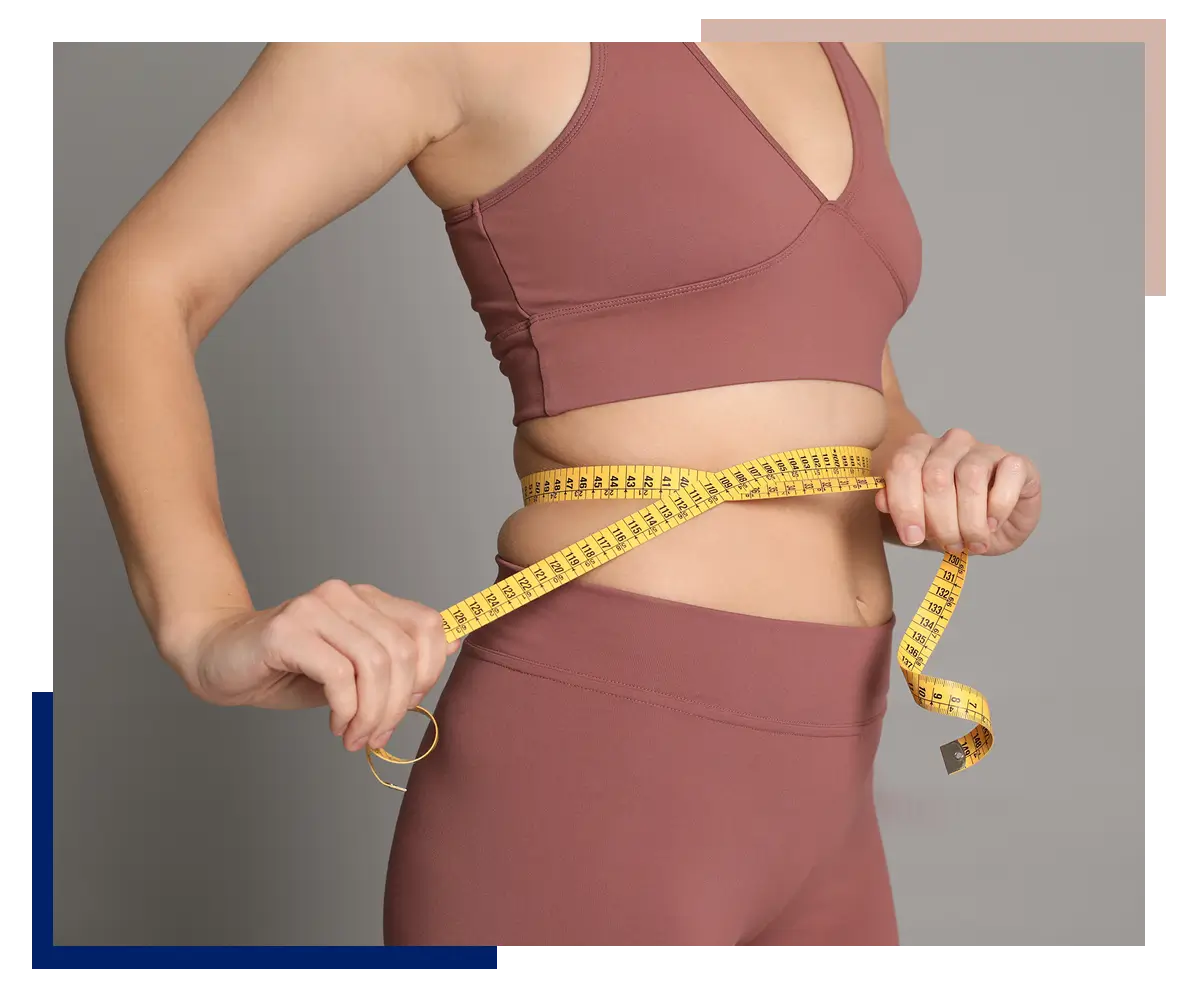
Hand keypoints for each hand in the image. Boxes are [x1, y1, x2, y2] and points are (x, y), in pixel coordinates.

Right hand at [183, 580, 459, 751]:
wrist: (216, 657)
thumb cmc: (287, 668)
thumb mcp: (352, 670)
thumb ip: (395, 660)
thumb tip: (452, 645)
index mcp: (367, 599)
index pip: (427, 626)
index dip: (430, 671)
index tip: (407, 707)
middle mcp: (345, 595)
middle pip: (403, 651)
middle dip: (397, 704)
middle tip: (375, 736)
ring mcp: (315, 608)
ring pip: (375, 663)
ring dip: (372, 713)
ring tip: (355, 736)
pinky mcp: (288, 629)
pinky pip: (339, 674)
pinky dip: (346, 709)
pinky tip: (335, 725)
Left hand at [875, 428, 1041, 556]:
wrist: (990, 530)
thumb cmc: (948, 520)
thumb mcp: (918, 520)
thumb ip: (897, 506)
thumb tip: (881, 499)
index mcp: (920, 449)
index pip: (904, 465)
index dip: (905, 504)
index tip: (912, 537)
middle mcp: (951, 443)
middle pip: (936, 476)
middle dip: (940, 520)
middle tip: (948, 544)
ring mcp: (985, 450)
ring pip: (970, 478)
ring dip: (970, 520)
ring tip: (972, 542)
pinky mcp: (1017, 463)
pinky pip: (1007, 477)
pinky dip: (998, 508)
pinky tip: (992, 525)